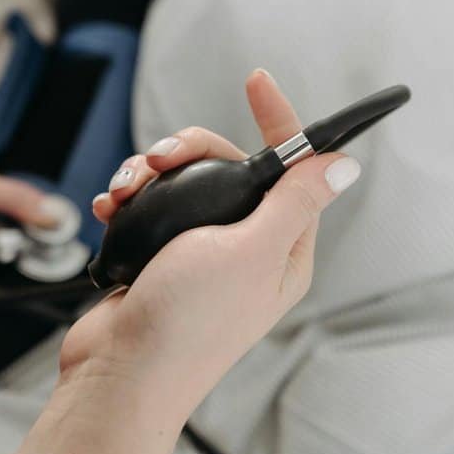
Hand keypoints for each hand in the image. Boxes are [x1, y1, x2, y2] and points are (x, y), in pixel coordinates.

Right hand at [75, 68, 360, 417]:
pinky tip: (109, 206)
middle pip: (228, 166)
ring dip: (147, 175)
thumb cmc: (188, 323)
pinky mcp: (160, 257)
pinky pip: (150, 206)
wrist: (119, 373)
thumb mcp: (250, 251)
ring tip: (123, 191)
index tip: (258, 80)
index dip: (280, 120)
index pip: (294, 169)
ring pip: (183, 183)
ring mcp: (201, 253)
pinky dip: (127, 199)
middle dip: (188, 151)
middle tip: (157, 159)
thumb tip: (344, 165)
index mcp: (283, 250)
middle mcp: (246, 248)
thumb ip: (294, 202)